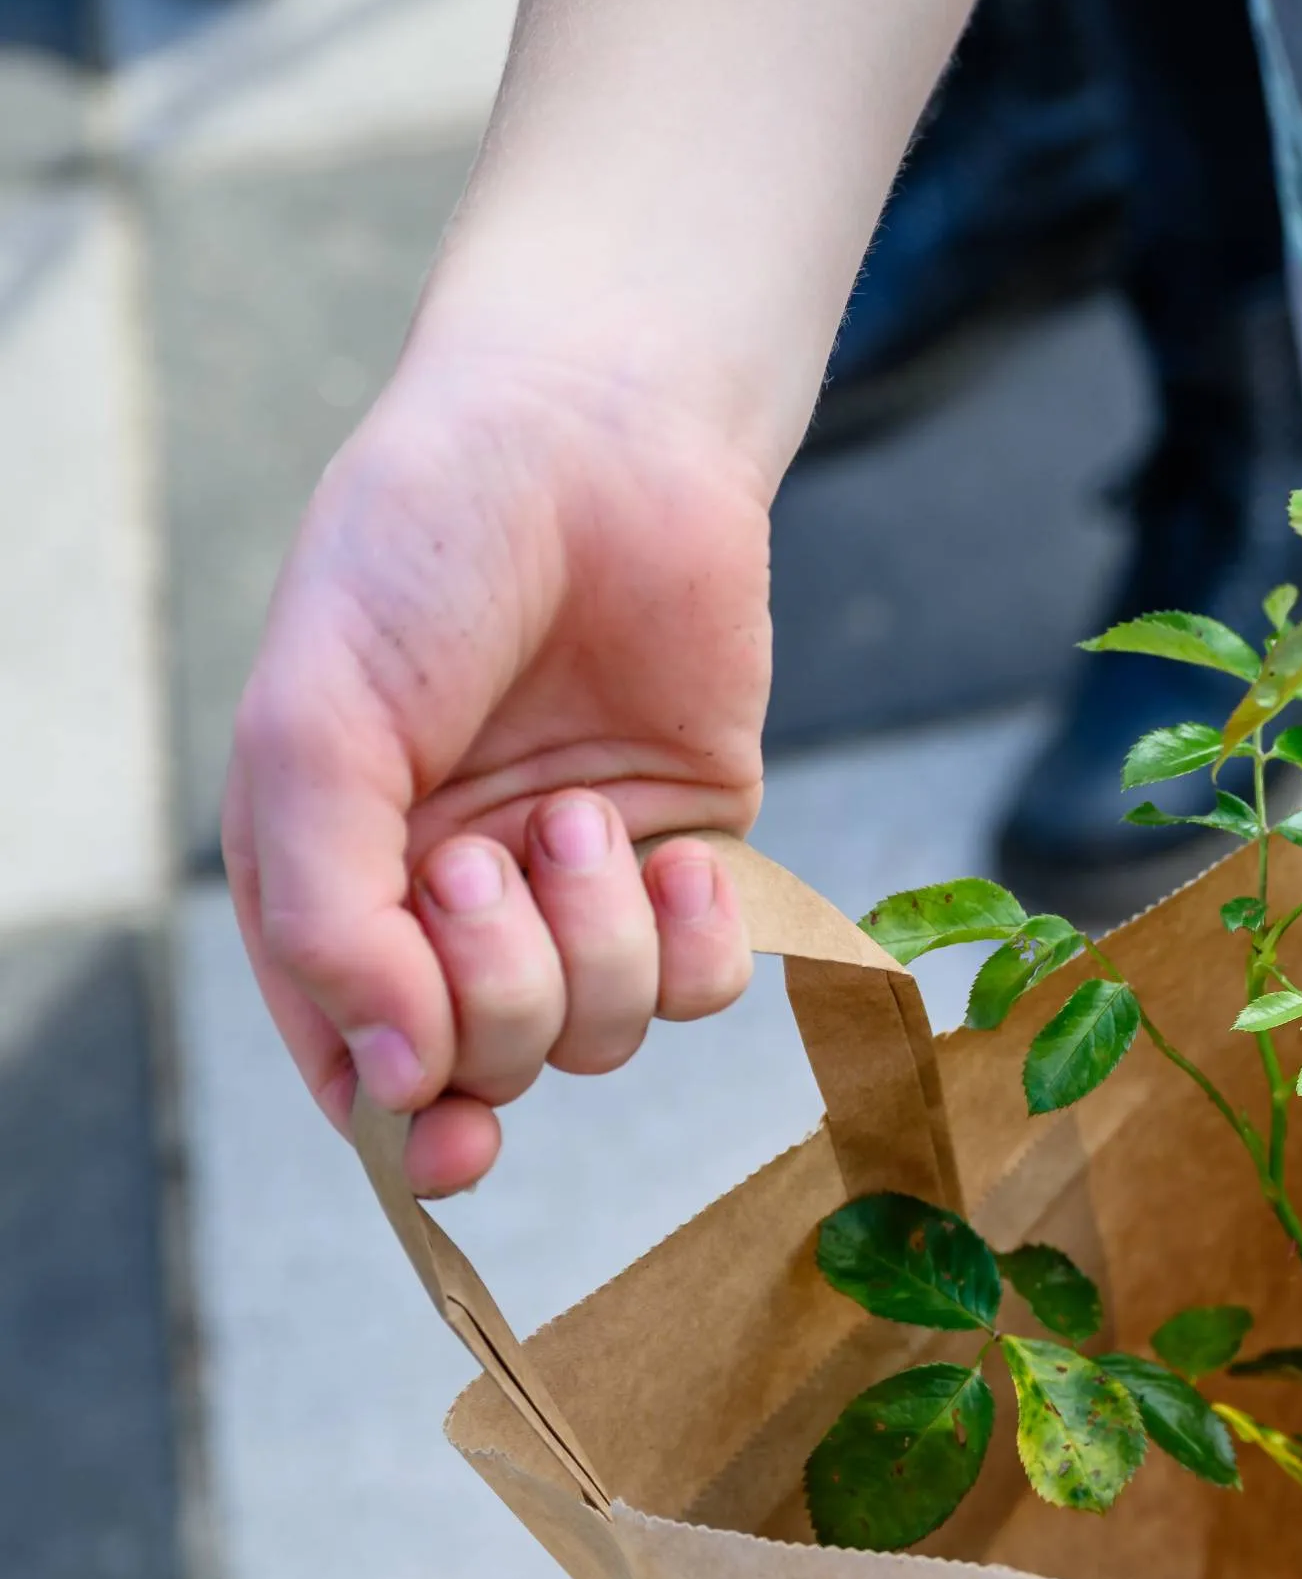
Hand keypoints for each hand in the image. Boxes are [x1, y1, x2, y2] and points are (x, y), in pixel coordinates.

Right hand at [225, 341, 772, 1196]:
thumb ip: (331, 916)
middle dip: (497, 988)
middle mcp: (456, 906)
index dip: (405, 1124)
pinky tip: (675, 849)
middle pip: (490, 1064)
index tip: (447, 1136)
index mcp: (337, 884)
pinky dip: (696, 943)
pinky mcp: (693, 856)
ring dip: (597, 947)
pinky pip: (709, 987)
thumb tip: (396, 1087)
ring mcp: (580, 890)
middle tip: (493, 852)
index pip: (362, 1066)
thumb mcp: (316, 729)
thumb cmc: (420, 563)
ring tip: (580, 813)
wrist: (590, 443)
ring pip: (603, 1037)